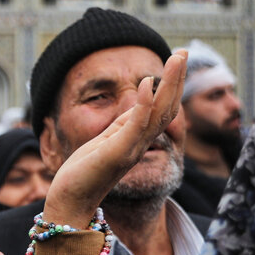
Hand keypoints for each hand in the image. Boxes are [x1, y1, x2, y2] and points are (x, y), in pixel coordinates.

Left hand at [44, 50, 187, 227]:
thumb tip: (138, 102)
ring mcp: (131, 148)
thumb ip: (123, 124)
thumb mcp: (106, 141)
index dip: (171, 85)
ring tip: (175, 59)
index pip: (162, 109)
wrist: (70, 201)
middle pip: (167, 107)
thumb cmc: (84, 173)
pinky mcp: (116, 153)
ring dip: (168, 84)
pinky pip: (134, 125)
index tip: (176, 60)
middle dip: (176, 79)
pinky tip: (145, 83)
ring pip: (158, 113)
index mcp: (137, 140)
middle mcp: (140, 144)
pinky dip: (141, 103)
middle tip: (184, 52)